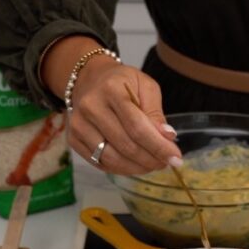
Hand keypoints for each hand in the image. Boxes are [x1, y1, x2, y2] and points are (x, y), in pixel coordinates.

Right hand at [69, 60, 181, 174]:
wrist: (88, 80)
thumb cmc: (121, 83)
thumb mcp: (145, 86)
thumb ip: (155, 112)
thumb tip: (167, 137)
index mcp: (111, 89)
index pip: (137, 127)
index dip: (158, 146)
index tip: (175, 157)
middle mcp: (90, 107)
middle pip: (126, 146)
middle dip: (151, 159)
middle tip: (166, 162)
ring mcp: (78, 125)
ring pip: (112, 159)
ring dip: (137, 168)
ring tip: (152, 164)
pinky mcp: (73, 139)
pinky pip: (100, 163)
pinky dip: (121, 169)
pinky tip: (135, 164)